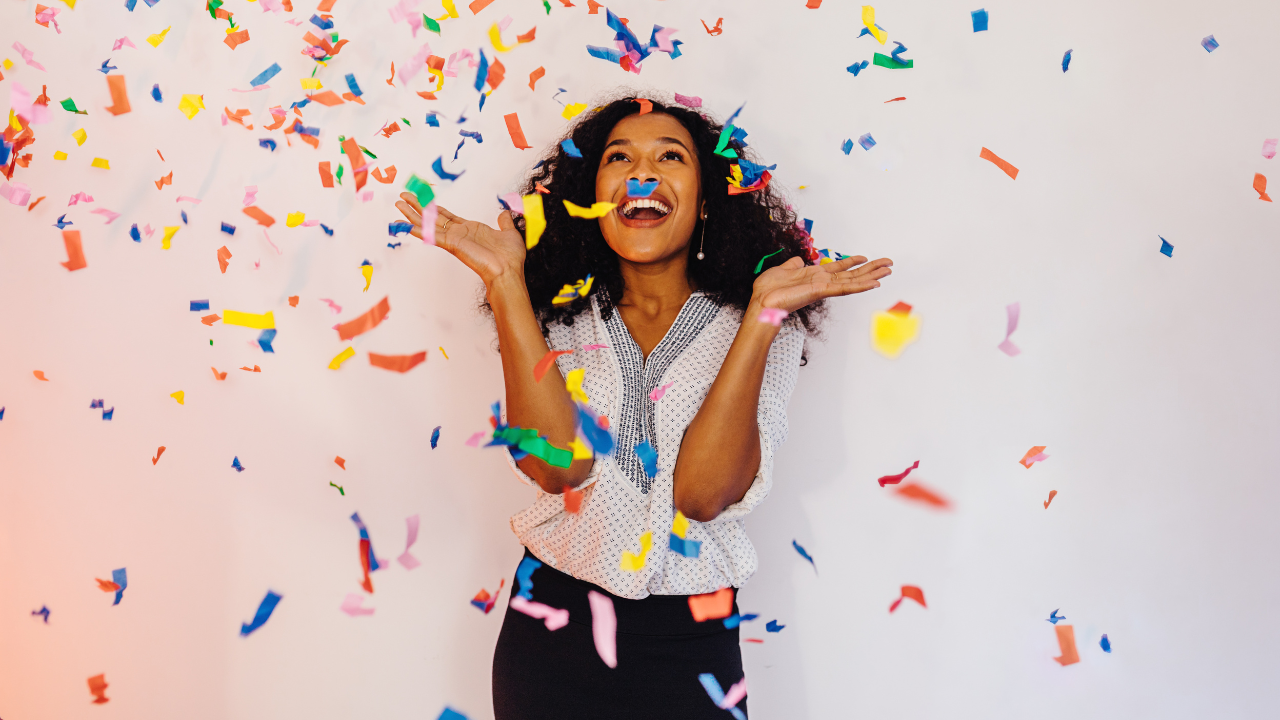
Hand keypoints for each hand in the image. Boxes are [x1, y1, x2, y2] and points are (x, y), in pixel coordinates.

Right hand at [395, 192, 527, 286]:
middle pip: (432, 217)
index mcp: (470, 230)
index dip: (434, 207)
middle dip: (417, 206)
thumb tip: (504, 213)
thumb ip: (505, 222)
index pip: (446, 216)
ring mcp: (454, 240)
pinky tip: (407, 225)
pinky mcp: (453, 245)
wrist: (509, 271)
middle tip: (403, 196)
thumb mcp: (509, 233)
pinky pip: (433, 235)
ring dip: (412, 214)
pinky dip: (420, 230)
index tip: (423, 198)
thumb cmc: (510, 258)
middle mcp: (459, 234)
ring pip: (428, 224)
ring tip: (399, 204)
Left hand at [752, 255, 892, 312]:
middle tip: (889, 264)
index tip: (865, 258)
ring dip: (871, 275)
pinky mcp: (821, 291)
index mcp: (814, 276)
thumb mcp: (782, 270)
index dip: (852, 262)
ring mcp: (824, 287)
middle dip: (870, 269)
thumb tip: (798, 260)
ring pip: (853, 281)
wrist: (761, 303)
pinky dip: (860, 285)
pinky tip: (874, 282)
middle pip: (852, 274)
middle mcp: (822, 282)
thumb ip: (793, 265)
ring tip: (888, 270)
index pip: (839, 268)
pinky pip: (844, 288)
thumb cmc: (768, 291)